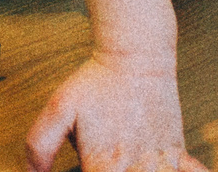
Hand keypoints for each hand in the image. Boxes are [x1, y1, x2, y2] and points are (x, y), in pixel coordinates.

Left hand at [26, 51, 206, 171]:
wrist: (136, 55)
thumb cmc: (97, 81)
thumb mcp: (58, 109)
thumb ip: (39, 147)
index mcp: (103, 166)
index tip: (84, 168)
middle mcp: (134, 169)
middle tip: (106, 164)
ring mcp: (159, 162)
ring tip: (129, 166)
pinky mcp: (177, 151)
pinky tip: (164, 168)